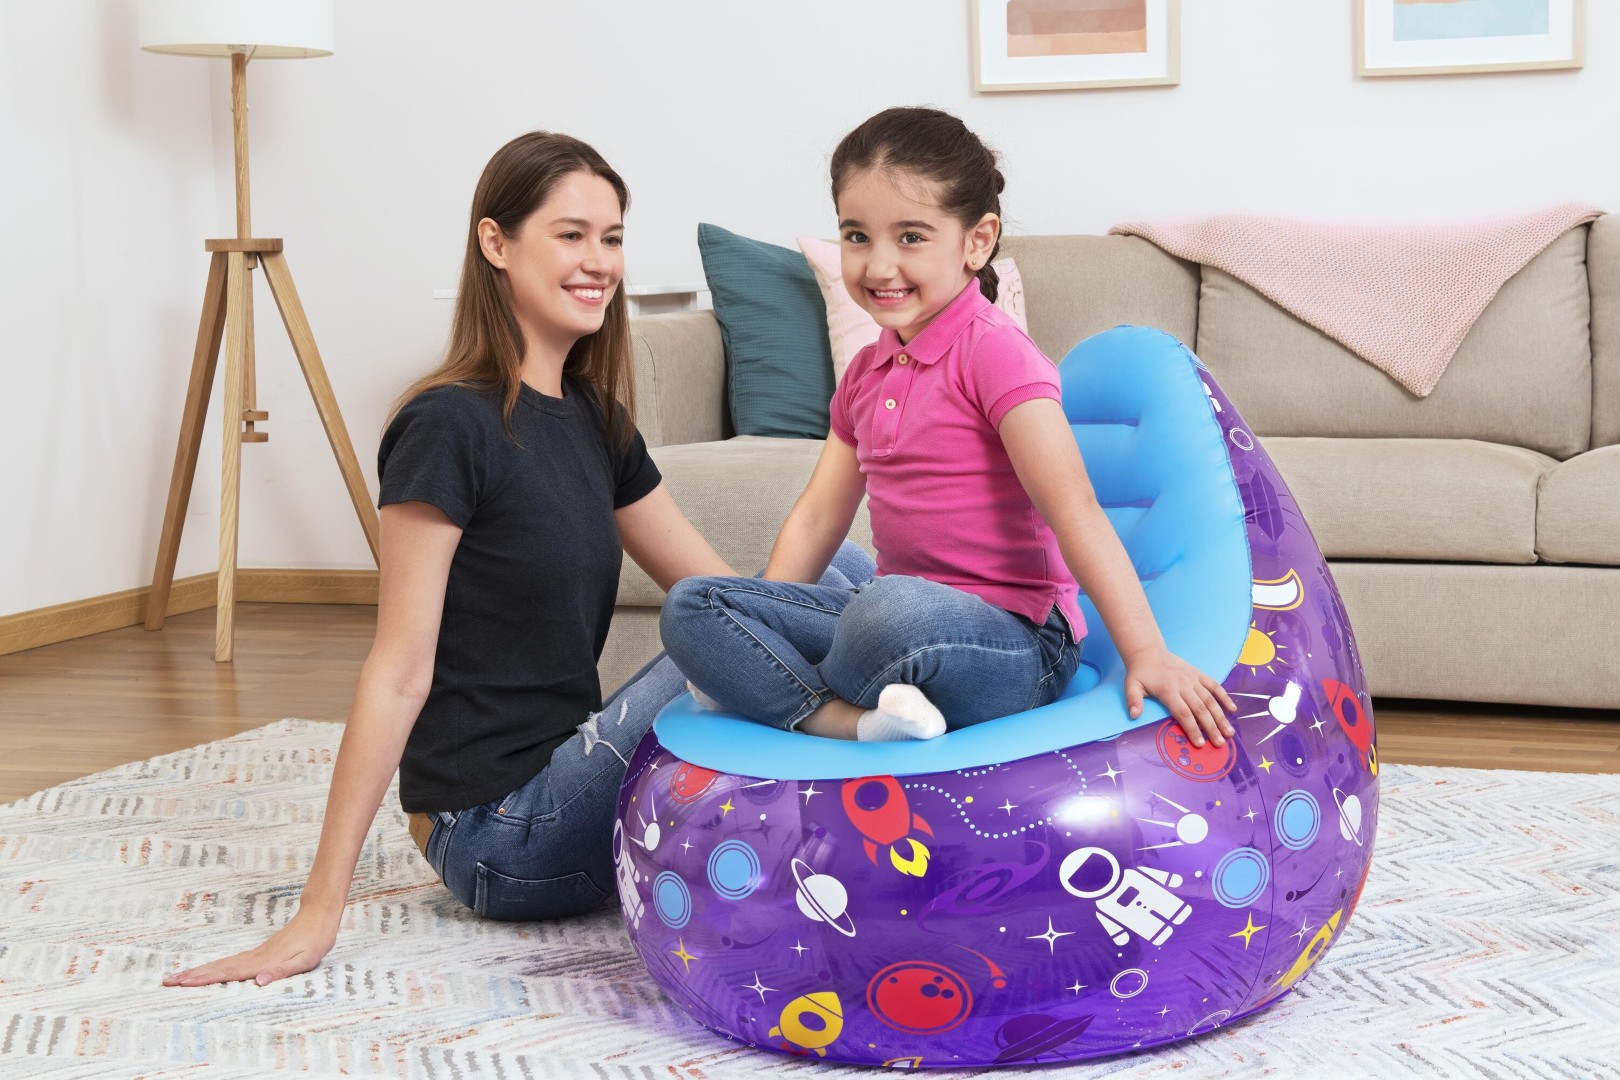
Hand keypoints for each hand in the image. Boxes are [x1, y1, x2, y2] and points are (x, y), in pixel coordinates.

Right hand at [162, 908, 337, 987]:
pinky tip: (208, 972)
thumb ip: (282, 971)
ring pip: (222, 964)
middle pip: (219, 968)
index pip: (229, 973)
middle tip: (167, 982)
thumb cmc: (315, 940)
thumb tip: (259, 982)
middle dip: (193, 975)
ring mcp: (255, 954)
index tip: (184, 983)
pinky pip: (232, 962)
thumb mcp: (305, 960)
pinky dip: (215, 968)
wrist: (319, 915)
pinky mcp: (259, 952)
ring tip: (178, 977)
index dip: (206, 979)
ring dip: (200, 971)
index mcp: (263, 962)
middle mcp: (255, 957)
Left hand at [1124, 648, 1236, 747]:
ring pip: (1210, 699)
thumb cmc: (1140, 673)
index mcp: (1168, 690)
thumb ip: (1133, 700)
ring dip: (1220, 716)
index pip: (1183, 713)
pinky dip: (1224, 696)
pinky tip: (1232, 709)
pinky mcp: (1198, 674)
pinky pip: (1214, 685)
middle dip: (1211, 727)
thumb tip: (1134, 715)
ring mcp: (1193, 678)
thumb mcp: (1132, 685)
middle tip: (1219, 744)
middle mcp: (1183, 684)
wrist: (1148, 652)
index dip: (1192, 729)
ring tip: (1229, 732)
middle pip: (1200, 709)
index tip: (1200, 743)